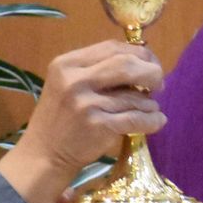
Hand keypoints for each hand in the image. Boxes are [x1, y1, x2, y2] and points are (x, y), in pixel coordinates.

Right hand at [0, 40, 164, 202]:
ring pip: (134, 96)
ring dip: (150, 103)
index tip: (150, 64)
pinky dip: (152, 120)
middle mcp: (75, 80)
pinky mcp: (98, 126)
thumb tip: (140, 62)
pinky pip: (135, 119)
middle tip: (159, 83)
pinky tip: (157, 121)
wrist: (44, 154)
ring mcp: (86, 104)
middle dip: (151, 72)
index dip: (139, 53)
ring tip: (151, 108)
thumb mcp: (66, 84)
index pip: (112, 47)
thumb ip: (96, 70)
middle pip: (127, 64)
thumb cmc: (59, 119)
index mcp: (67, 63)